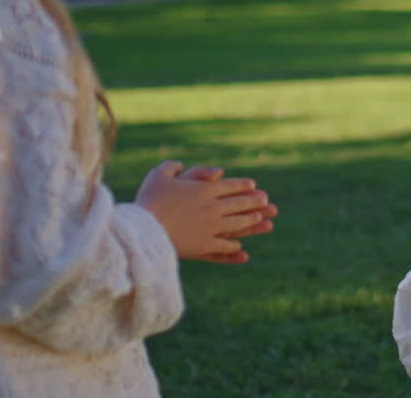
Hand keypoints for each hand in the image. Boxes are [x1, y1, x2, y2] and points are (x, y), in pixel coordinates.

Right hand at [135, 161, 275, 263]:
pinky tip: (239, 246)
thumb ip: (170, 167)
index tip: (253, 186)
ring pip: (236, 224)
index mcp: (204, 190)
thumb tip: (178, 164)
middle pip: (238, 204)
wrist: (145, 229)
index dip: (242, 186)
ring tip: (260, 220)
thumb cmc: (149, 200)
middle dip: (253, 202)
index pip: (229, 186)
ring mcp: (211, 227)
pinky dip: (232, 245)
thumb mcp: (157, 176)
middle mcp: (213, 207)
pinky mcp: (205, 246)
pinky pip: (223, 245)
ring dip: (249, 221)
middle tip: (265, 201)